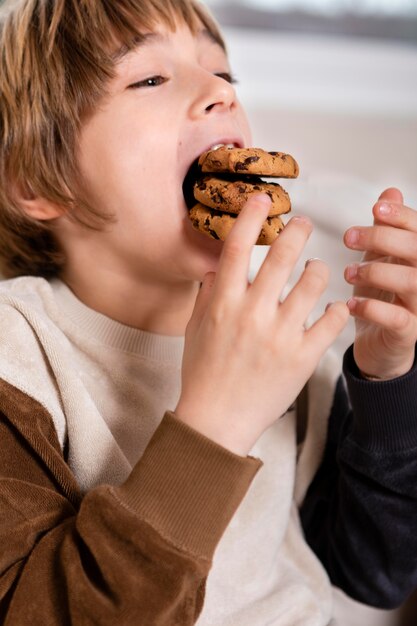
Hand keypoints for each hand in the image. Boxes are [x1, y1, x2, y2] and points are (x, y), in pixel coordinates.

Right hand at [175, 195, 348, 455]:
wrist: (217, 420)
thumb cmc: (203, 374)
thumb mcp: (196, 330)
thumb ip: (207, 295)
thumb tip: (217, 268)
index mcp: (224, 303)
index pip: (237, 247)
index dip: (250, 216)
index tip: (260, 199)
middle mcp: (252, 313)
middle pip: (282, 255)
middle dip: (297, 230)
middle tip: (304, 224)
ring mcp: (280, 335)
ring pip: (314, 281)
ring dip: (318, 270)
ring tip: (316, 272)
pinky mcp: (303, 357)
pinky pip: (332, 320)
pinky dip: (337, 309)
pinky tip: (333, 308)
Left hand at [344, 188, 416, 379]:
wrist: (378, 342)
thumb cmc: (380, 296)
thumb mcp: (380, 257)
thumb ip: (387, 229)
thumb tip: (390, 192)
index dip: (401, 215)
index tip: (375, 208)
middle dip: (382, 238)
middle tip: (349, 238)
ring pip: (411, 281)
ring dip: (376, 271)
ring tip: (347, 272)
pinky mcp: (409, 332)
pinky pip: (396, 318)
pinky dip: (371, 308)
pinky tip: (350, 304)